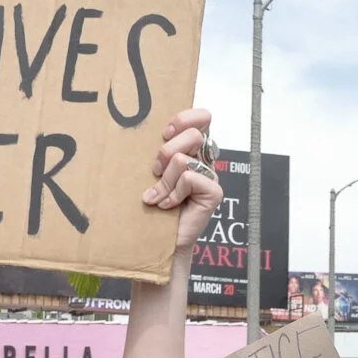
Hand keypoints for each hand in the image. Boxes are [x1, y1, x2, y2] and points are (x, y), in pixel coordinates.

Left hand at [145, 108, 221, 245]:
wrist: (158, 239)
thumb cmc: (152, 205)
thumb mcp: (152, 171)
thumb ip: (158, 151)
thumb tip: (143, 130)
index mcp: (192, 149)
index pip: (201, 118)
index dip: (184, 118)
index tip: (165, 132)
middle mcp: (204, 161)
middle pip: (193, 134)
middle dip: (167, 151)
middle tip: (155, 170)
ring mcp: (211, 177)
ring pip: (183, 160)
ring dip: (164, 181)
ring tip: (158, 196)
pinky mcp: (214, 192)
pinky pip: (189, 178)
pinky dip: (173, 193)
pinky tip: (168, 206)